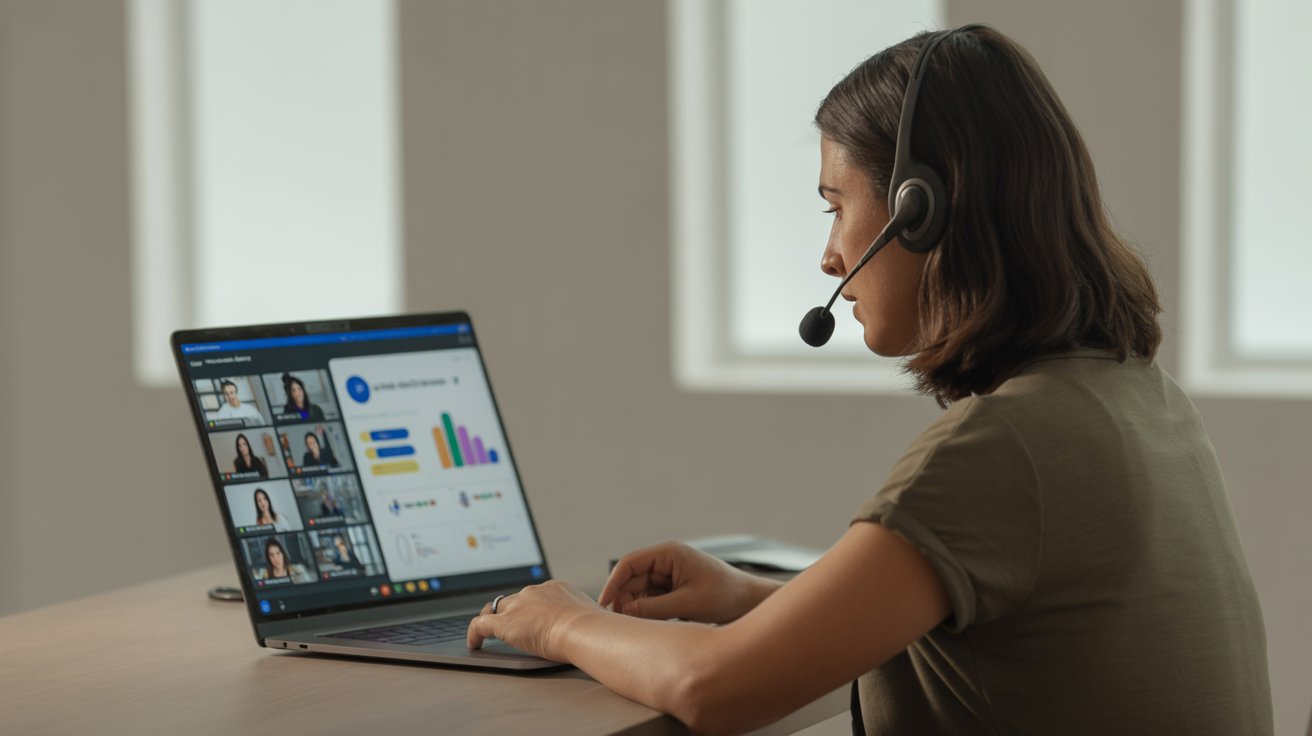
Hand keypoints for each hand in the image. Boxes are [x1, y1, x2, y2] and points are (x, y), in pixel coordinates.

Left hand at [466, 580, 602, 661]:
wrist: (585, 630)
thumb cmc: (595, 627)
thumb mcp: (594, 616)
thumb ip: (588, 618)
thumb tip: (598, 624)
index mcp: (555, 588)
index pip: (535, 595)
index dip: (530, 607)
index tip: (530, 617)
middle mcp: (534, 592)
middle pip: (514, 600)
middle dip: (510, 612)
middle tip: (508, 626)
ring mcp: (519, 606)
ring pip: (496, 609)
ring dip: (492, 620)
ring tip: (485, 633)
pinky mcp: (505, 623)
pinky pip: (480, 625)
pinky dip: (474, 634)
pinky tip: (474, 644)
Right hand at [598, 541, 779, 623]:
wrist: (750, 602)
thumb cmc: (725, 596)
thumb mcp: (687, 604)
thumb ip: (653, 608)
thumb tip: (624, 612)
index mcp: (669, 554)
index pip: (629, 564)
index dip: (613, 584)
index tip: (604, 604)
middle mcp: (666, 561)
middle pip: (632, 579)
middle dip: (625, 600)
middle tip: (624, 624)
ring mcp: (670, 575)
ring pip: (640, 592)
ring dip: (637, 608)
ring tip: (644, 626)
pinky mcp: (673, 589)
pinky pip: (651, 599)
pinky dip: (648, 612)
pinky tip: (654, 625)